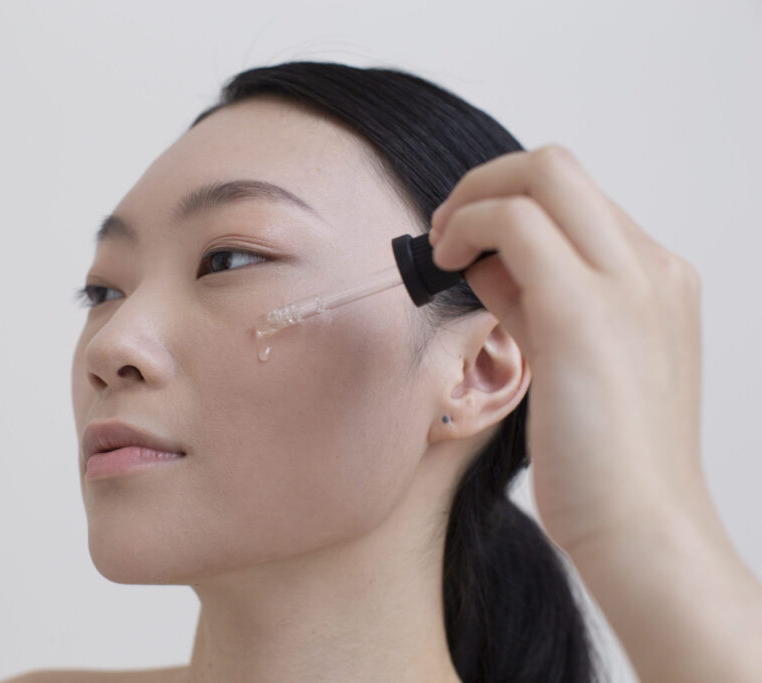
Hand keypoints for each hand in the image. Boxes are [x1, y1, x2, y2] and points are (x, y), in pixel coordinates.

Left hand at [428, 144, 704, 556]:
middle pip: (559, 166)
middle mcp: (651, 267)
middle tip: (444, 230)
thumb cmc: (605, 459)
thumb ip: (538, 303)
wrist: (643, 527)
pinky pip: (514, 224)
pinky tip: (447, 265)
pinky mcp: (582, 310)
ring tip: (441, 248)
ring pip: (541, 173)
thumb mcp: (575, 360)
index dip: (509, 210)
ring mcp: (626, 282)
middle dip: (485, 182)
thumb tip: (486, 263)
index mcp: (658, 278)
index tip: (469, 246)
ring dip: (471, 199)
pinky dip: (468, 227)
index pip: (575, 202)